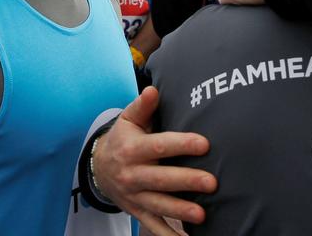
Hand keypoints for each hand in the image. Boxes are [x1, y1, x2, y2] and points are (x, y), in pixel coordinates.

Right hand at [93, 87, 214, 234]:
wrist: (98, 168)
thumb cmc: (123, 139)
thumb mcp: (128, 120)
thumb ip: (142, 107)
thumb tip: (153, 90)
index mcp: (132, 149)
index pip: (159, 146)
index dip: (181, 144)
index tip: (205, 143)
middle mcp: (132, 174)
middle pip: (161, 178)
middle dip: (187, 181)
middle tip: (212, 182)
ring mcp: (134, 195)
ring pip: (159, 204)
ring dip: (180, 210)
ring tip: (202, 215)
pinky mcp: (137, 211)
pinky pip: (153, 225)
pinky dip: (168, 235)